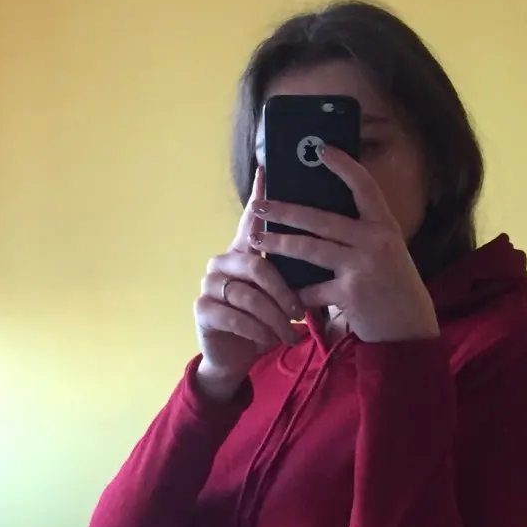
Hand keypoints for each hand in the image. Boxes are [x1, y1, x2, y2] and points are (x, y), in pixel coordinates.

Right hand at [194, 166, 305, 401]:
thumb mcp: (281, 294)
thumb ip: (291, 269)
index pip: (251, 218)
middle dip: (283, 292)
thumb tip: (324, 243)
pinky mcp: (202, 308)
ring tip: (288, 333)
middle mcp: (223, 261)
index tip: (267, 168)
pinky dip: (256, 331)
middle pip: (257, 264)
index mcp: (244, 251)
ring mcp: (208, 283)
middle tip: (300, 313)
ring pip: (247, 294)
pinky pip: (234, 316)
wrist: (236, 357)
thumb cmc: (265, 321)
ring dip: (273, 317)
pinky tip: (267, 340)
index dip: (259, 194)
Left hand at [254, 146, 438, 342]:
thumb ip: (360, 235)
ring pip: (309, 249)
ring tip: (256, 241)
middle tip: (258, 205)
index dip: (344, 165)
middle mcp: (376, 241)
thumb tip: (319, 217)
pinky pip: (312, 290)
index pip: (364, 186)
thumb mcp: (386, 254)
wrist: (409, 330)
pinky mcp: (351, 294)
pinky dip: (295, 294)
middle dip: (284, 211)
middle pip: (321, 218)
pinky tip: (280, 296)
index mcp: (385, 226)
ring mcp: (363, 266)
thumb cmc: (392, 289)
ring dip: (278, 244)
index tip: (321, 149)